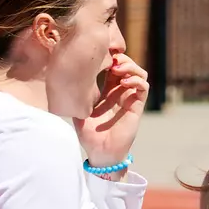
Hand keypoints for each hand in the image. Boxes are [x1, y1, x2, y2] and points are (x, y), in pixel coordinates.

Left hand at [75, 53, 148, 170]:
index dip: (111, 59)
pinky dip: (136, 81)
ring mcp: (130, 99)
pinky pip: (143, 88)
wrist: (101, 151)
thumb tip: (64, 81)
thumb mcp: (78, 111)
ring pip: (140, 74)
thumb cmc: (89, 135)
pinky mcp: (137, 107)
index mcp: (107, 92)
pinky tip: (125, 82)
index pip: (113, 68)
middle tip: (111, 60)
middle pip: (128, 67)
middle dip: (122, 59)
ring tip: (119, 69)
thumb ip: (77, 96)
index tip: (101, 56)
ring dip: (131, 67)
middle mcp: (120, 93)